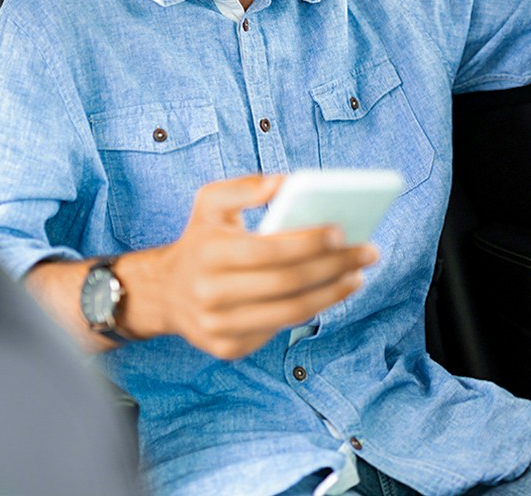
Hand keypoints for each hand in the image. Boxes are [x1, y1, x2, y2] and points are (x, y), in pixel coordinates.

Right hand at [125, 174, 377, 360]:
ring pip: (290, 313)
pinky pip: (279, 329)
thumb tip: (286, 183)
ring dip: (332, 294)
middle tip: (367, 252)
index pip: (268, 250)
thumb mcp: (209, 202)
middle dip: (334, 267)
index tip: (342, 231)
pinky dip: (310, 310)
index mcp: (207, 254)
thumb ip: (246, 186)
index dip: (309, 242)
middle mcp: (210, 294)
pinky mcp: (228, 348)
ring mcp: (219, 327)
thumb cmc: (199, 241)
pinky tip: (332, 292)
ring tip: (357, 276)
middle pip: (287, 284)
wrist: (163, 293)